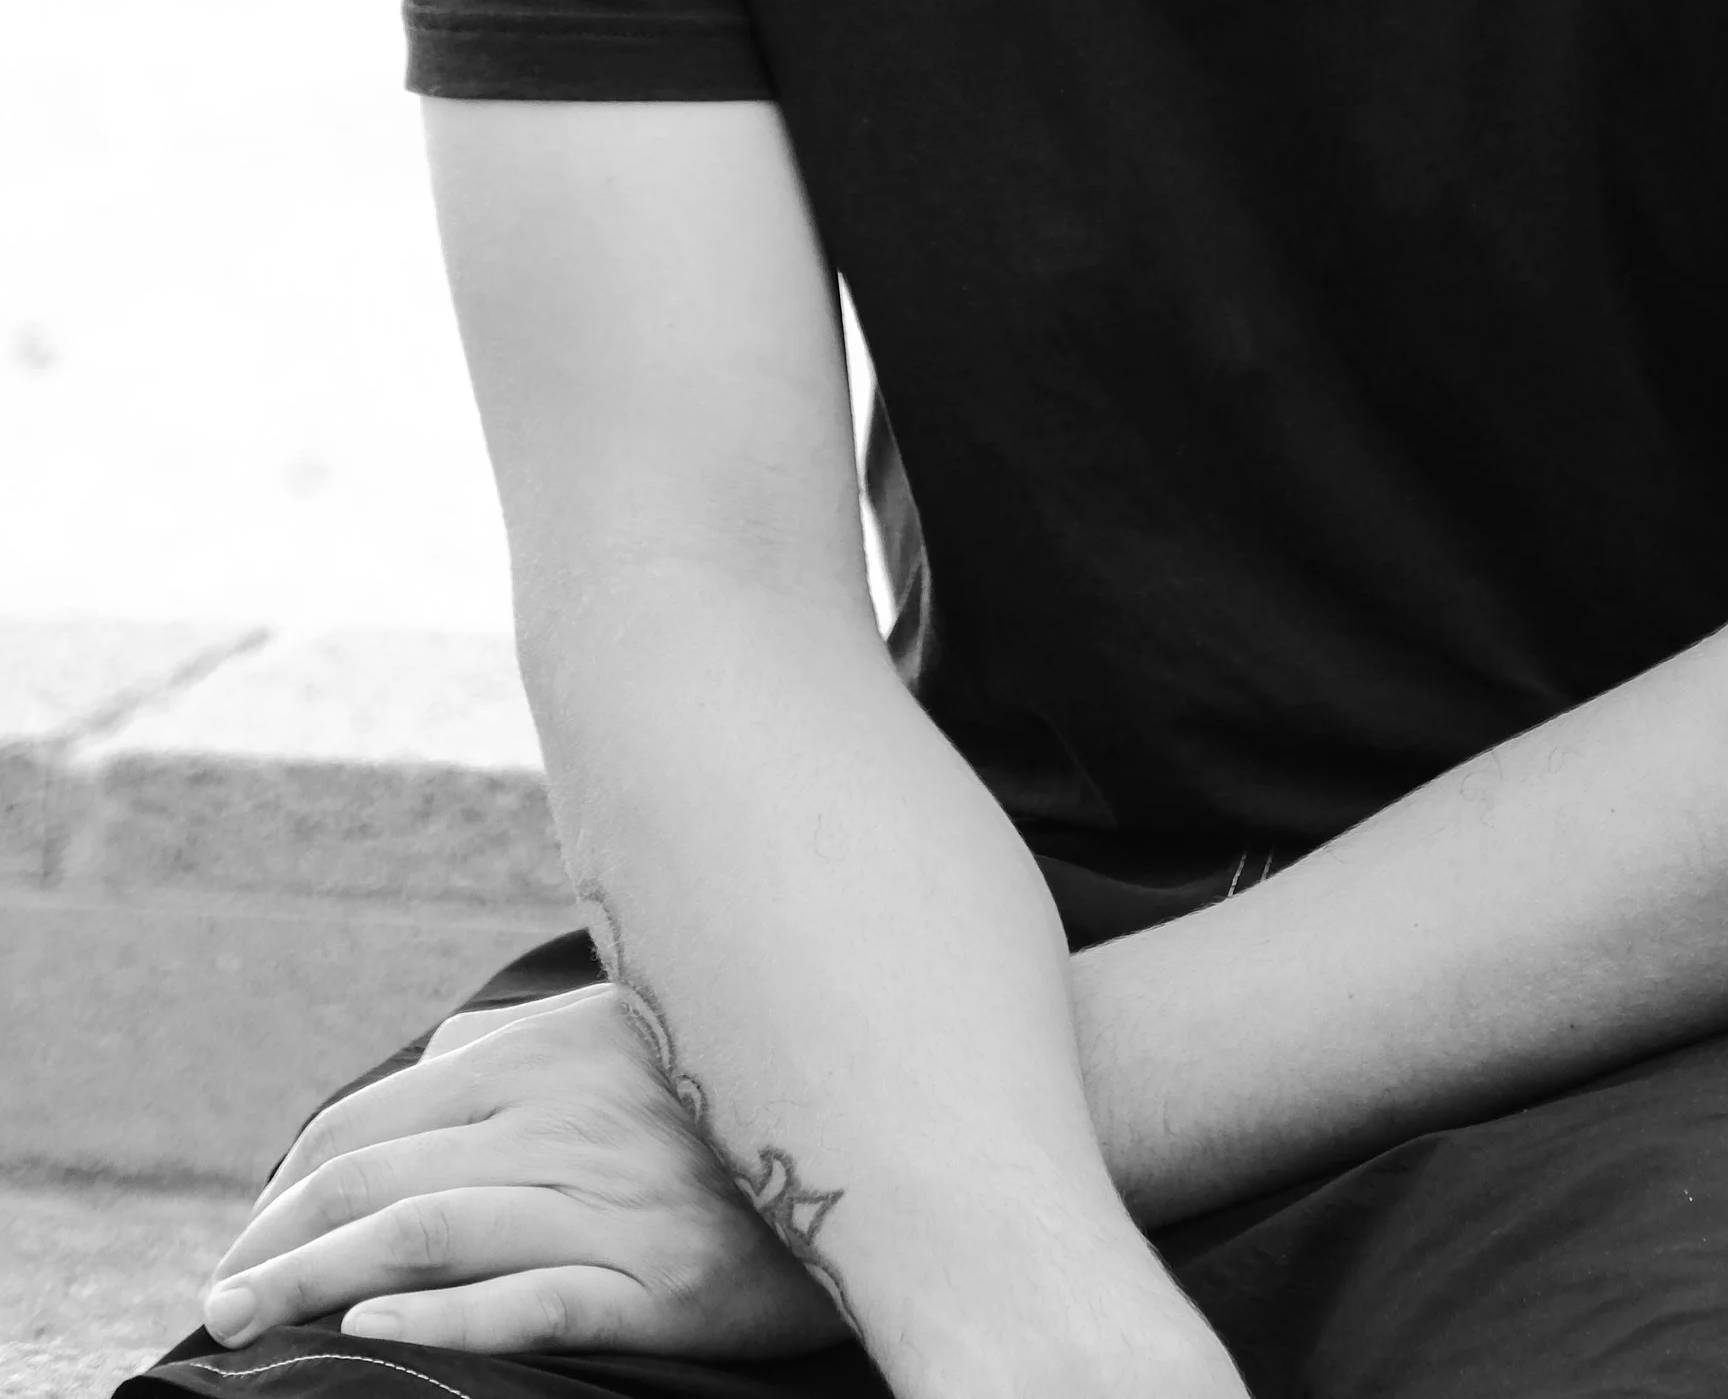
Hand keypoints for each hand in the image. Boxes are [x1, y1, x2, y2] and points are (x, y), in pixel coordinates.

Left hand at [199, 982, 850, 1363]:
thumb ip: (531, 1041)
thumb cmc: (737, 1094)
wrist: (881, 1148)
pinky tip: (371, 1325)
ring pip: (425, 1235)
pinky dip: (440, 1314)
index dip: (294, 1179)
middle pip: (380, 1176)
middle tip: (213, 1302)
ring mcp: (609, 1204)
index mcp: (549, 1055)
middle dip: (274, 1240)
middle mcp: (564, 1120)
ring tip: (242, 1325)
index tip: (249, 1231)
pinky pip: (528, 1301)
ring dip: (312, 1279)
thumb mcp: (634, 1033)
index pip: (380, 1116)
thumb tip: (439, 1049)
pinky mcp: (656, 1286)